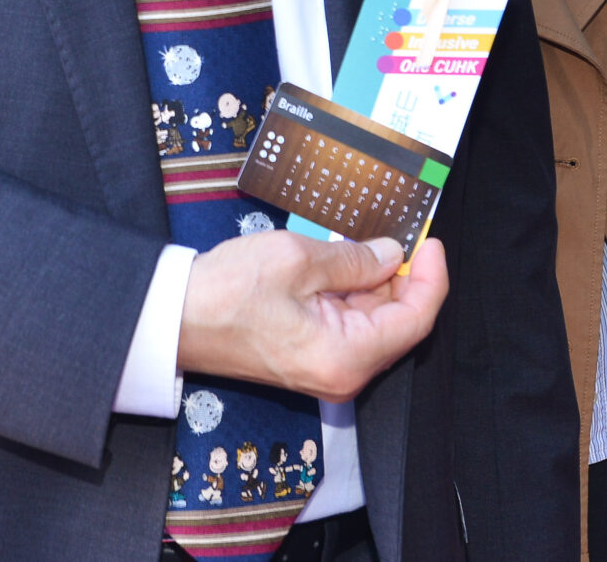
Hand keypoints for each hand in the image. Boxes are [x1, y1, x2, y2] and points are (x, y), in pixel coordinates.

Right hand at [178, 234, 447, 403]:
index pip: (416, 320)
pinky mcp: (312, 359)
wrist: (176, 318)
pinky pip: (352, 327)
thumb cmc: (227, 293)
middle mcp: (343, 374)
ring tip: (369, 242)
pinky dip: (356, 295)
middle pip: (399, 323)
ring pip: (376, 323)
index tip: (429, 240)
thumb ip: (355, 258)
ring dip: (379, 283)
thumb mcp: (298, 259)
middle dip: (405, 277)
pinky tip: (348, 264)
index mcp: (346, 357)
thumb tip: (391, 253)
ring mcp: (327, 369)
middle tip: (401, 232)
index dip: (431, 277)